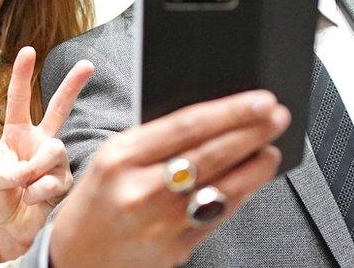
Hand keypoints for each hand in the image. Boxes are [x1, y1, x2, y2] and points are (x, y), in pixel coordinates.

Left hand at [0, 46, 93, 260]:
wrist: (12, 230)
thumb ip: (1, 172)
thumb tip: (28, 171)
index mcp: (17, 135)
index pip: (19, 101)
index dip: (22, 75)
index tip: (28, 51)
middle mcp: (39, 143)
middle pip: (59, 109)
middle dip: (73, 86)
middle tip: (88, 64)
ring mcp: (55, 162)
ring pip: (54, 150)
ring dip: (35, 170)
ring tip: (24, 187)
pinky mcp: (66, 182)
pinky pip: (54, 180)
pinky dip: (37, 193)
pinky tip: (32, 200)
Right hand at [49, 90, 290, 267]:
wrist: (76, 258)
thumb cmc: (97, 200)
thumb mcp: (112, 157)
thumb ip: (156, 139)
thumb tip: (212, 119)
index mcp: (121, 157)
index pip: (187, 126)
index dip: (230, 111)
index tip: (260, 100)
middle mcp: (141, 190)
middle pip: (210, 154)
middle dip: (251, 132)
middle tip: (276, 116)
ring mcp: (161, 223)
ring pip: (222, 188)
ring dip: (255, 166)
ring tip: (270, 148)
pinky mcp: (177, 249)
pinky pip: (218, 216)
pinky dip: (240, 195)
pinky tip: (251, 180)